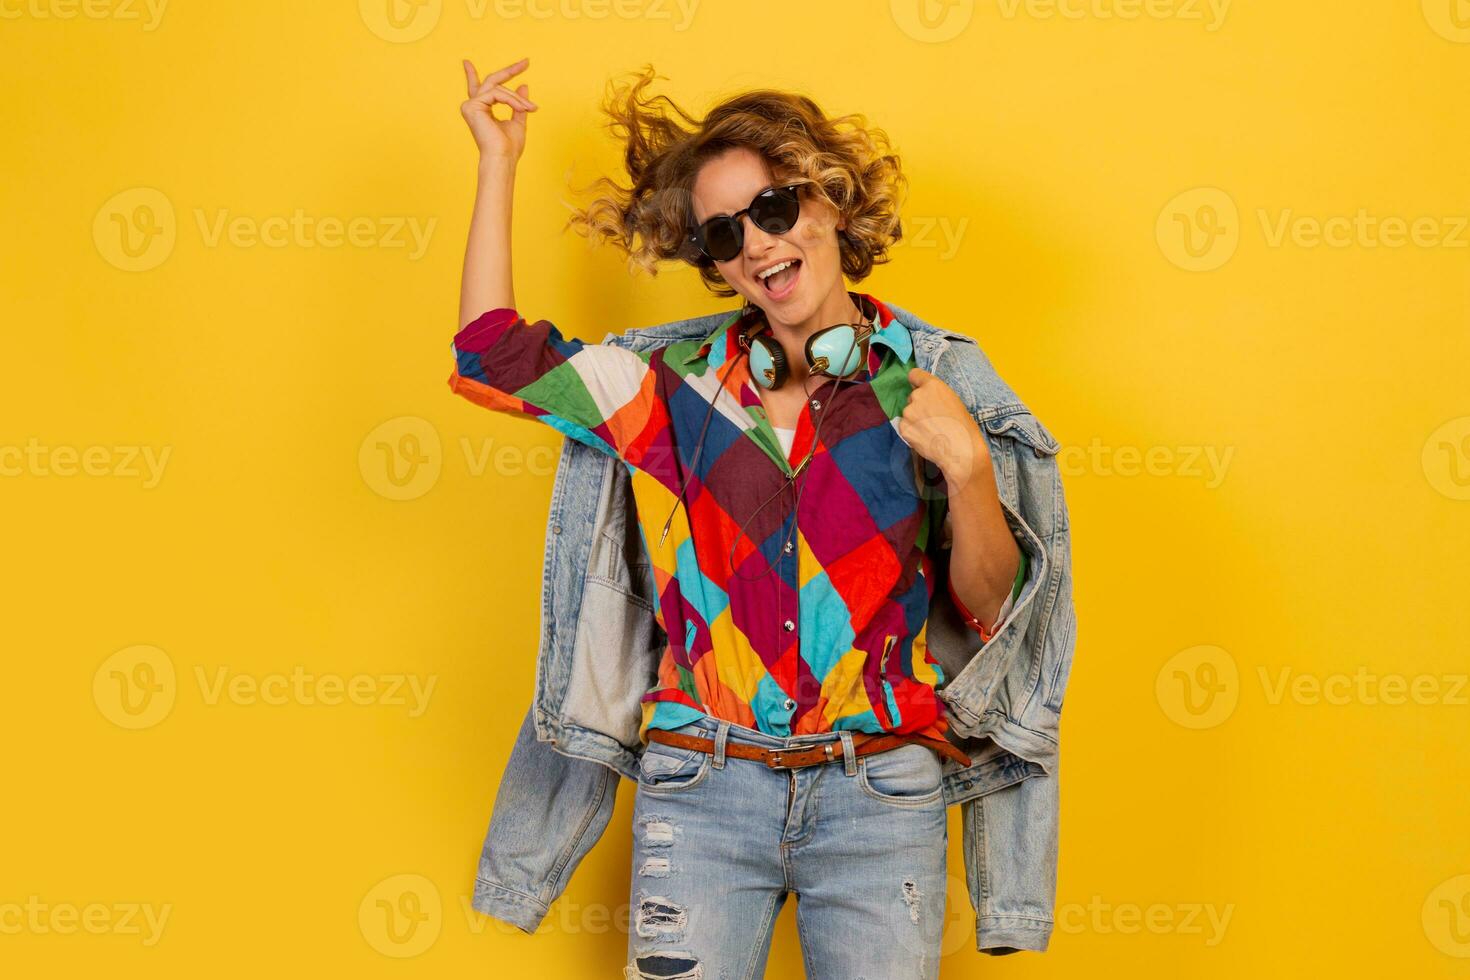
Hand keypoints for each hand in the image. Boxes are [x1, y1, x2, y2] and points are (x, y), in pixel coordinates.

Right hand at [460, 56, 538, 160]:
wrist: (502, 158)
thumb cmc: (509, 147)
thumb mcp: (518, 121)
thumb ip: (518, 104)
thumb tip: (523, 84)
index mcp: (481, 110)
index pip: (477, 87)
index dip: (471, 74)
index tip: (466, 61)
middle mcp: (473, 106)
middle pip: (492, 81)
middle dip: (509, 71)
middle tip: (526, 62)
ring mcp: (470, 105)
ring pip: (499, 89)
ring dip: (517, 98)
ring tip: (530, 108)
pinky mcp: (472, 106)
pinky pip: (497, 94)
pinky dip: (512, 100)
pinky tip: (522, 109)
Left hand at [899, 367, 988, 489]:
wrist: (960, 449)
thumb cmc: (964, 426)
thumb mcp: (953, 401)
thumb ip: (936, 396)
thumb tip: (926, 398)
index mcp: (933, 386)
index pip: (914, 374)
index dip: (917, 382)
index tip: (919, 388)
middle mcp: (917, 395)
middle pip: (912, 397)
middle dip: (919, 406)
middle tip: (933, 419)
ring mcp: (908, 412)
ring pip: (908, 413)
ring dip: (915, 420)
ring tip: (931, 431)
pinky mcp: (903, 428)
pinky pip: (905, 427)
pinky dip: (912, 432)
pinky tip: (925, 438)